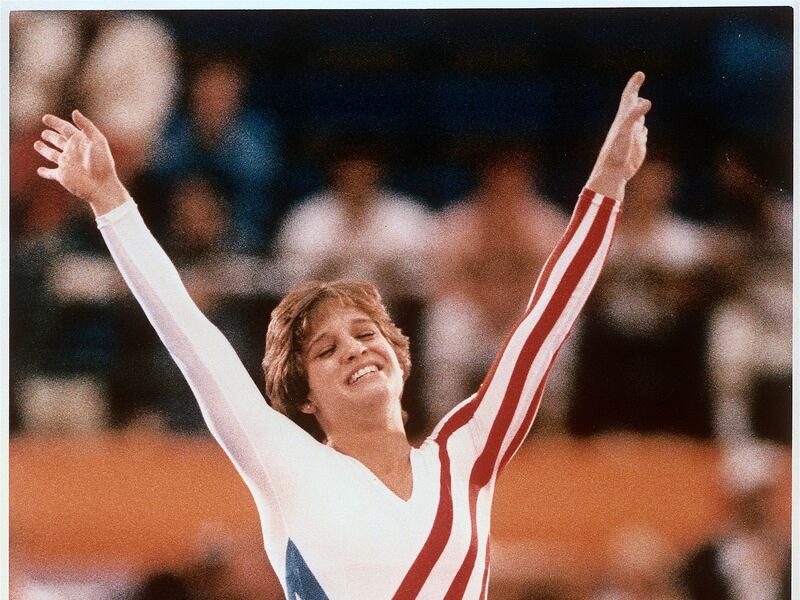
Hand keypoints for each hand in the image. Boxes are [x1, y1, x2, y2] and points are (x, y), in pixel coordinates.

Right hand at [35, 110, 130, 213]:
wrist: (102, 185)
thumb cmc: (102, 163)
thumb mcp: (97, 141)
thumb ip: (86, 126)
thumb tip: (74, 112)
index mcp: (80, 142)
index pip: (66, 129)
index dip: (56, 123)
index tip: (45, 118)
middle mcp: (72, 152)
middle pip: (59, 141)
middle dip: (51, 137)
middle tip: (44, 133)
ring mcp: (67, 164)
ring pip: (53, 155)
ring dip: (45, 150)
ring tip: (37, 144)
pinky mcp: (62, 176)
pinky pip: (51, 173)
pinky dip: (45, 172)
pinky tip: (40, 170)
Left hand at [586, 72, 651, 199]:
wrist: (614, 171)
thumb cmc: (616, 150)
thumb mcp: (626, 130)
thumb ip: (635, 115)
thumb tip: (647, 102)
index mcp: (623, 118)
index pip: (629, 97)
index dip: (634, 84)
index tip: (640, 74)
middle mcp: (628, 124)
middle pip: (633, 104)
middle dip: (636, 91)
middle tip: (639, 78)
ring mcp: (633, 134)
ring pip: (639, 118)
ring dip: (640, 110)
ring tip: (642, 102)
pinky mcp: (638, 145)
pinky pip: (643, 134)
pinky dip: (643, 130)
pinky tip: (642, 131)